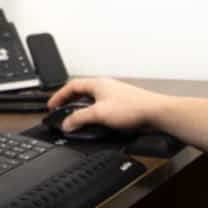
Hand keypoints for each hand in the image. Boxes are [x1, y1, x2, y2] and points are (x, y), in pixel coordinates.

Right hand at [47, 77, 165, 132]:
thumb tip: (67, 123)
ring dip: (81, 107)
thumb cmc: (132, 107)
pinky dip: (92, 112)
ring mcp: (113, 94)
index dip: (59, 95)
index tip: (52, 105)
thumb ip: (80, 118)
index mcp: (97, 84)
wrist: (155, 113)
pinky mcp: (121, 104)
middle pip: (81, 91)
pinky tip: (94, 122)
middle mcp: (105, 86)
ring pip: (91, 99)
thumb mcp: (99, 114)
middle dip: (69, 101)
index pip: (72, 86)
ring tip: (75, 117)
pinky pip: (100, 106)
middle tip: (60, 110)